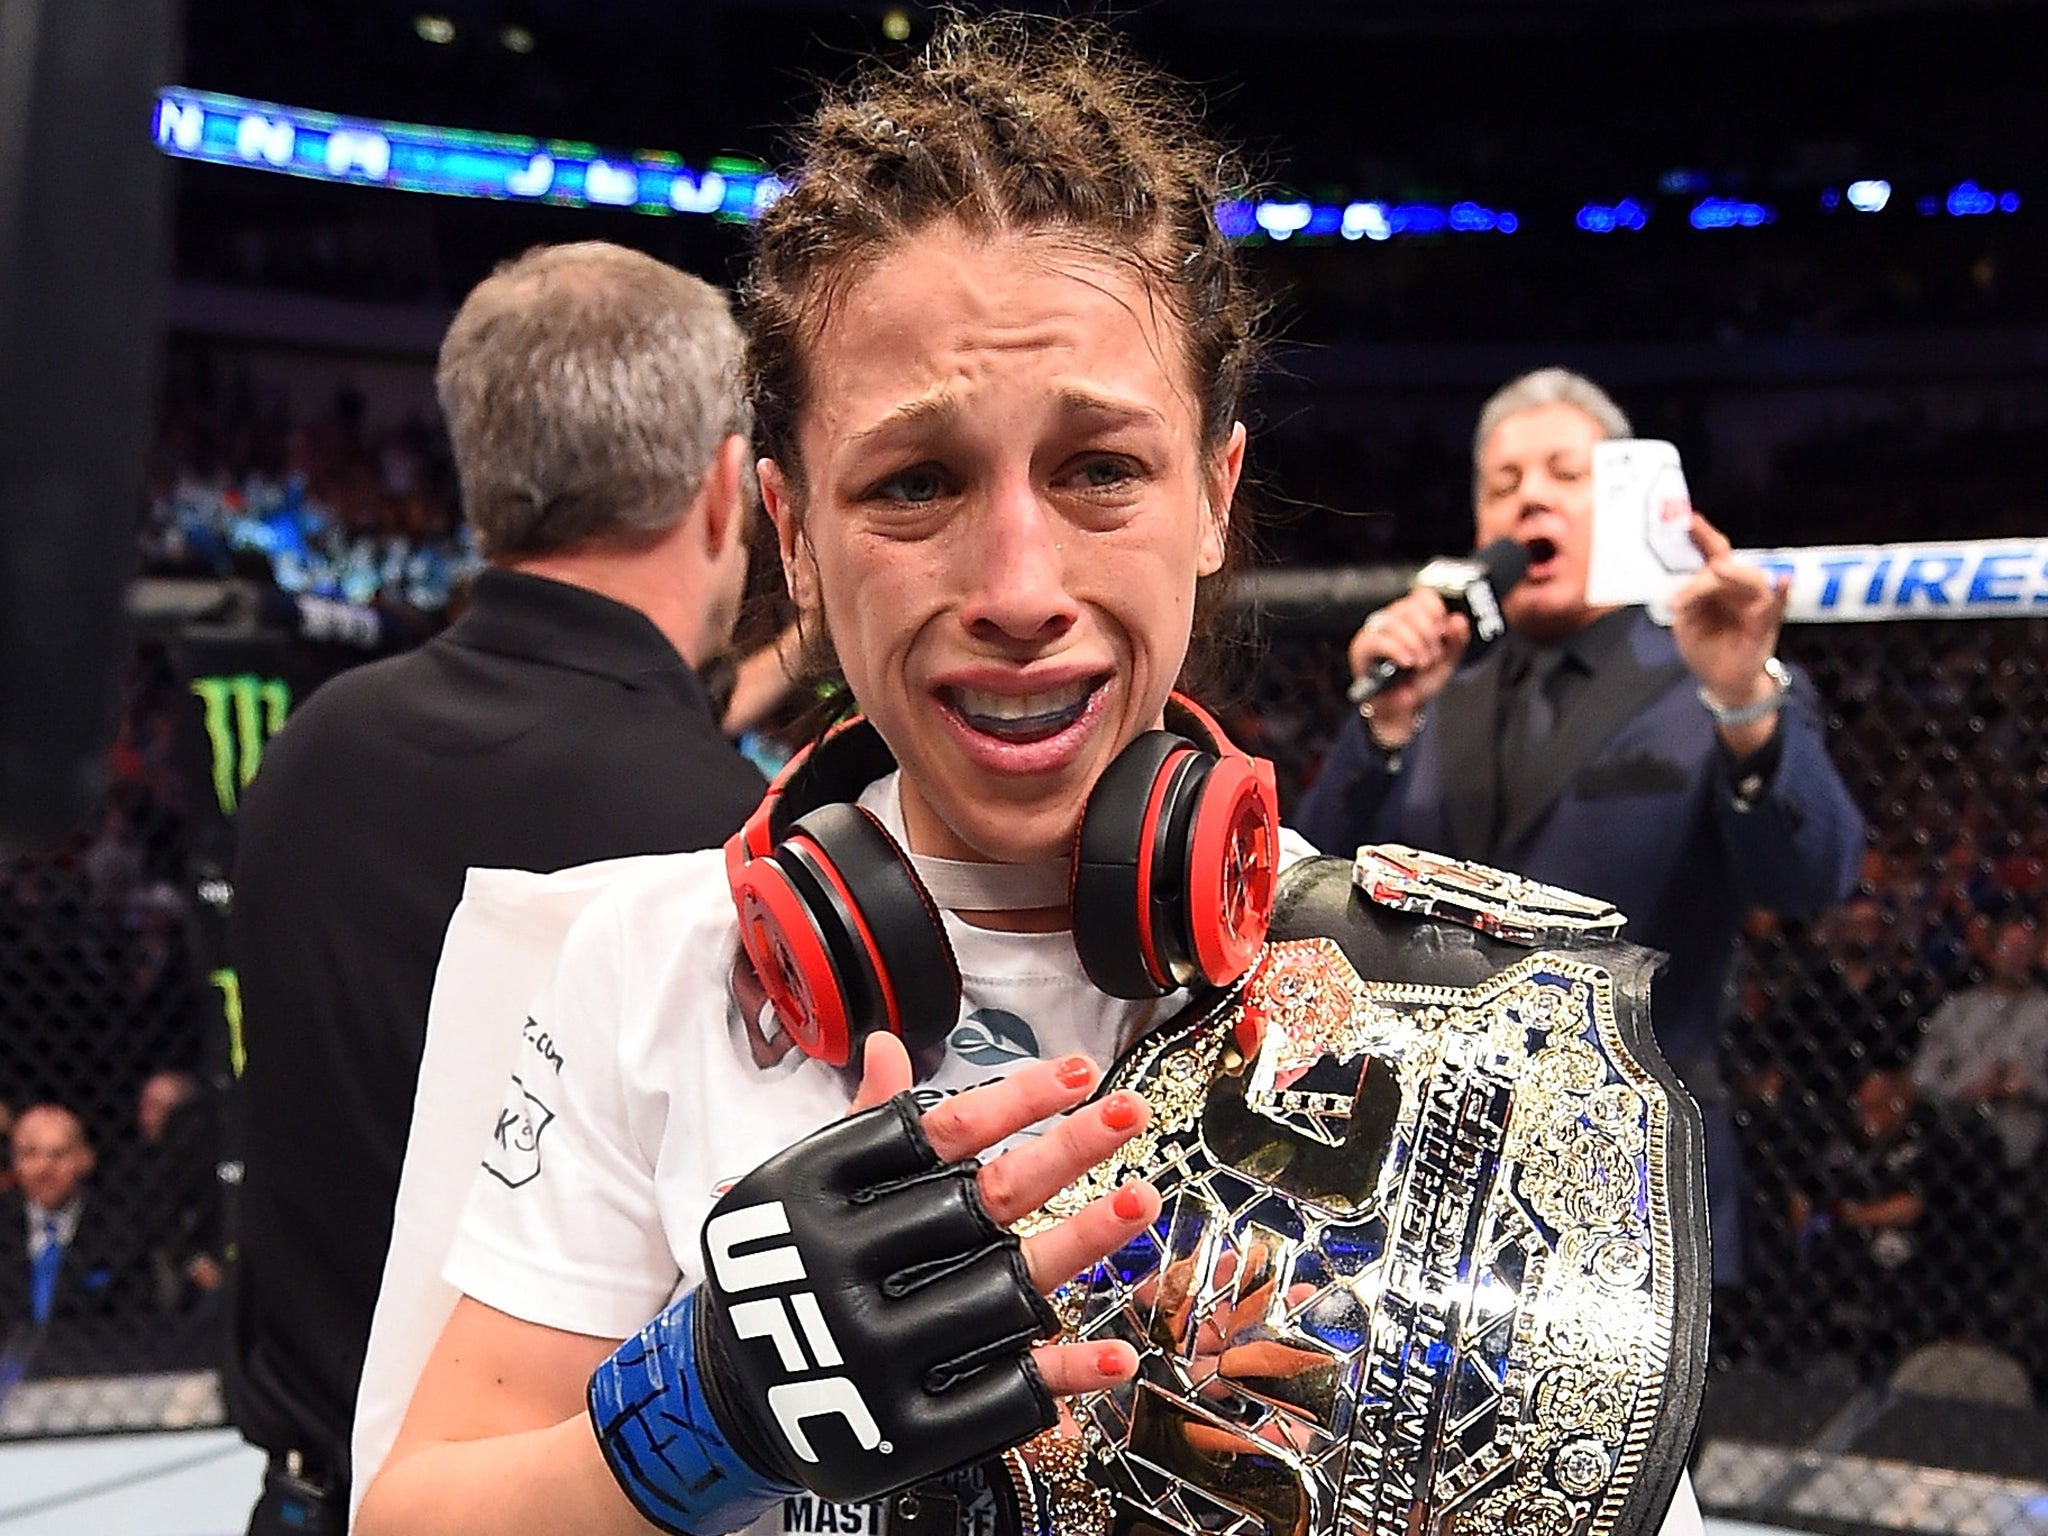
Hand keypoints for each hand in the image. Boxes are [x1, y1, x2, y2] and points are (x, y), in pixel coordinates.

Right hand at [591, 1038, 1161, 1530]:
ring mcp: (877, 1348)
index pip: (933, 1132)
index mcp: (817, 1194)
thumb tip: (890, 1048)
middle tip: (1128, 1114)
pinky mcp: (905, 1427)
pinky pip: (1002, 1392)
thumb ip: (859, 1125)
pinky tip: (1114, 1354)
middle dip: (1065, 1154)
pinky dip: (1063, 1373)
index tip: (1075, 1072)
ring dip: (1083, 1244)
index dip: (1011, 1099)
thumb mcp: (800, 1190)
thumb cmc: (782, 1270)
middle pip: (980, 1200)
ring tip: (1139, 1203)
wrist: (728, 1396)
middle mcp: (845, 1265)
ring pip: (1003, 1286)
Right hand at [1345, 588, 1469, 744]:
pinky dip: (1397, 650)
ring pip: (1394, 622)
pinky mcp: (1361, 648)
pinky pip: (1378, 640)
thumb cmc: (1417, 682)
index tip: (1442, 631)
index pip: (1422, 595)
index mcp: (1412, 617)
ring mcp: (1374, 632)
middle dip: (1427, 633)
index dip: (1435, 610)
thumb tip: (1457, 620)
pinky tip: (1408, 662)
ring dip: (1414, 643)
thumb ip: (1456, 641)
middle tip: (1432, 655)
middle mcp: (1391, 619)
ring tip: (1421, 663)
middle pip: (1409, 607)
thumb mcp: (1445, 661)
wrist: (1401, 709)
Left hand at [1668, 514, 1788, 746]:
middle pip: (1727, 564)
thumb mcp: (1685, 624)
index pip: (1711, 554)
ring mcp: (1754, 603)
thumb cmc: (1704, 647)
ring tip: (1718, 570)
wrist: (1721, 681)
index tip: (1690, 518)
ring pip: (1749, 579)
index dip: (1703, 536)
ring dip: (1734, 575)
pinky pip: (1777, 604)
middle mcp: (1736, 588)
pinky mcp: (1766, 622)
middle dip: (1713, 558)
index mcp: (1715, 585)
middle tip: (1701, 555)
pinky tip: (1786, 580)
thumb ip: (1688, 601)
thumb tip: (1689, 584)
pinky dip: (1782, 592)